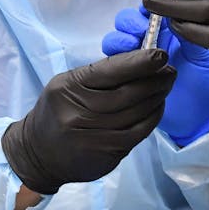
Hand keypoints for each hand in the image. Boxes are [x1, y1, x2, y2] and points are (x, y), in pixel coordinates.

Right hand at [1, 50, 174, 194]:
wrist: (38, 153)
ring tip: (166, 85)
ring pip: (136, 113)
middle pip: (128, 93)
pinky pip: (137, 133)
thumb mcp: (68, 84)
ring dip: (157, 97)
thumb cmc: (57, 110)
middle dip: (154, 79)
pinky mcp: (105, 155)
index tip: (161, 54)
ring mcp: (93, 138)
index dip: (139, 62)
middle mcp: (79, 114)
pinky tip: (158, 106)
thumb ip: (98, 74)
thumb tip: (139, 61)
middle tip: (170, 70)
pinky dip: (152, 117)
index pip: (110, 72)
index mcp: (69, 89)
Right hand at [103, 7, 208, 145]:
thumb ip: (189, 35)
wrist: (200, 116)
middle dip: (128, 23)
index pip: (148, 10)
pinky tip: (127, 68)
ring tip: (131, 47)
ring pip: (114, 42)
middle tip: (138, 31)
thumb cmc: (205, 82)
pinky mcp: (125, 79)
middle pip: (126, 23)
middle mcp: (147, 41)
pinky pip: (111, 66)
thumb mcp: (201, 56)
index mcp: (166, 30)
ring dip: (118, 40)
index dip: (144, 8)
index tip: (148, 15)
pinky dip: (114, 62)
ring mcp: (135, 60)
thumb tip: (176, 11)